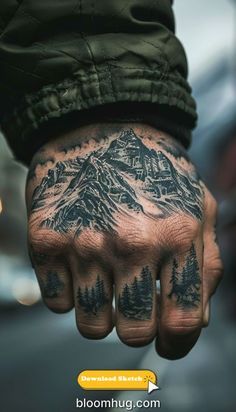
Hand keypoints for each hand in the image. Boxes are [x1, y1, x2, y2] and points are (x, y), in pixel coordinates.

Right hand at [26, 123, 222, 358]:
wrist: (100, 127)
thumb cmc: (153, 171)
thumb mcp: (198, 207)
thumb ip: (207, 266)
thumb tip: (194, 321)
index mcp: (178, 235)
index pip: (181, 322)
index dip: (176, 344)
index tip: (167, 343)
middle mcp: (131, 242)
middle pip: (134, 331)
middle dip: (137, 326)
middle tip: (133, 305)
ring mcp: (83, 242)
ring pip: (91, 325)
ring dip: (102, 314)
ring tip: (106, 283)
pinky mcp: (45, 241)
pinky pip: (57, 303)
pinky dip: (70, 295)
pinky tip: (80, 268)